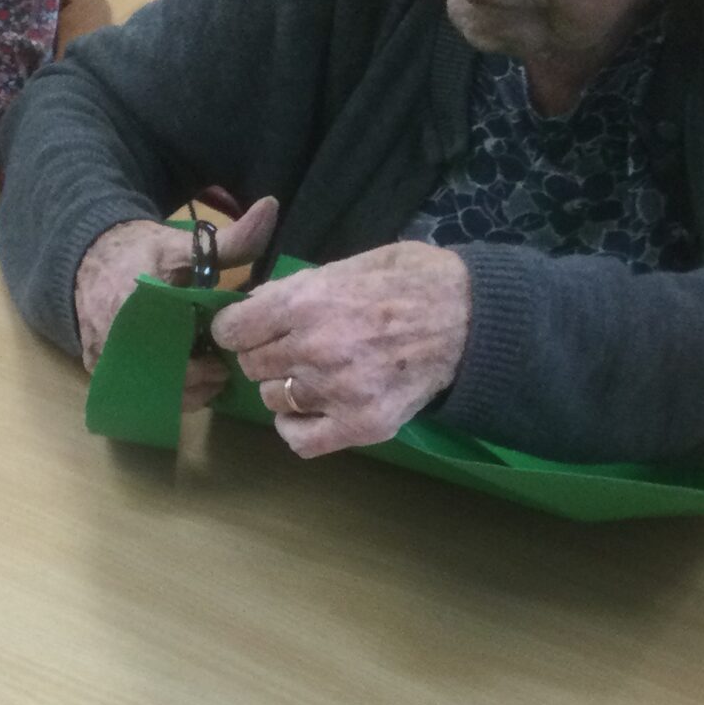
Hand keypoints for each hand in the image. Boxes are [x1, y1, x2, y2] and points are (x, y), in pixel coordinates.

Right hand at [72, 195, 278, 383]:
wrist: (88, 256)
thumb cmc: (140, 251)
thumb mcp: (184, 243)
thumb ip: (232, 239)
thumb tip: (271, 208)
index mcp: (133, 306)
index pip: (174, 352)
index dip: (202, 363)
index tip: (223, 360)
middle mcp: (112, 338)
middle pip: (164, 380)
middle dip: (197, 381)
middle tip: (221, 371)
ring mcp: (103, 358)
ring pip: (151, 393)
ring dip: (184, 391)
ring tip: (206, 377)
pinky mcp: (99, 370)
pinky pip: (137, 394)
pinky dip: (165, 391)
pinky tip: (185, 381)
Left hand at [212, 241, 470, 457]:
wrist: (470, 318)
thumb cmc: (411, 281)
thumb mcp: (349, 264)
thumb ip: (298, 287)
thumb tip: (256, 305)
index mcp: (307, 302)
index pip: (233, 330)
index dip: (238, 328)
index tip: (250, 329)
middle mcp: (314, 349)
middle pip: (252, 366)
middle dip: (266, 354)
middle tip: (292, 348)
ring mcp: (338, 391)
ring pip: (274, 399)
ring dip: (286, 388)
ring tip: (314, 375)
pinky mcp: (362, 425)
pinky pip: (300, 440)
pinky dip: (298, 427)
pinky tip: (312, 410)